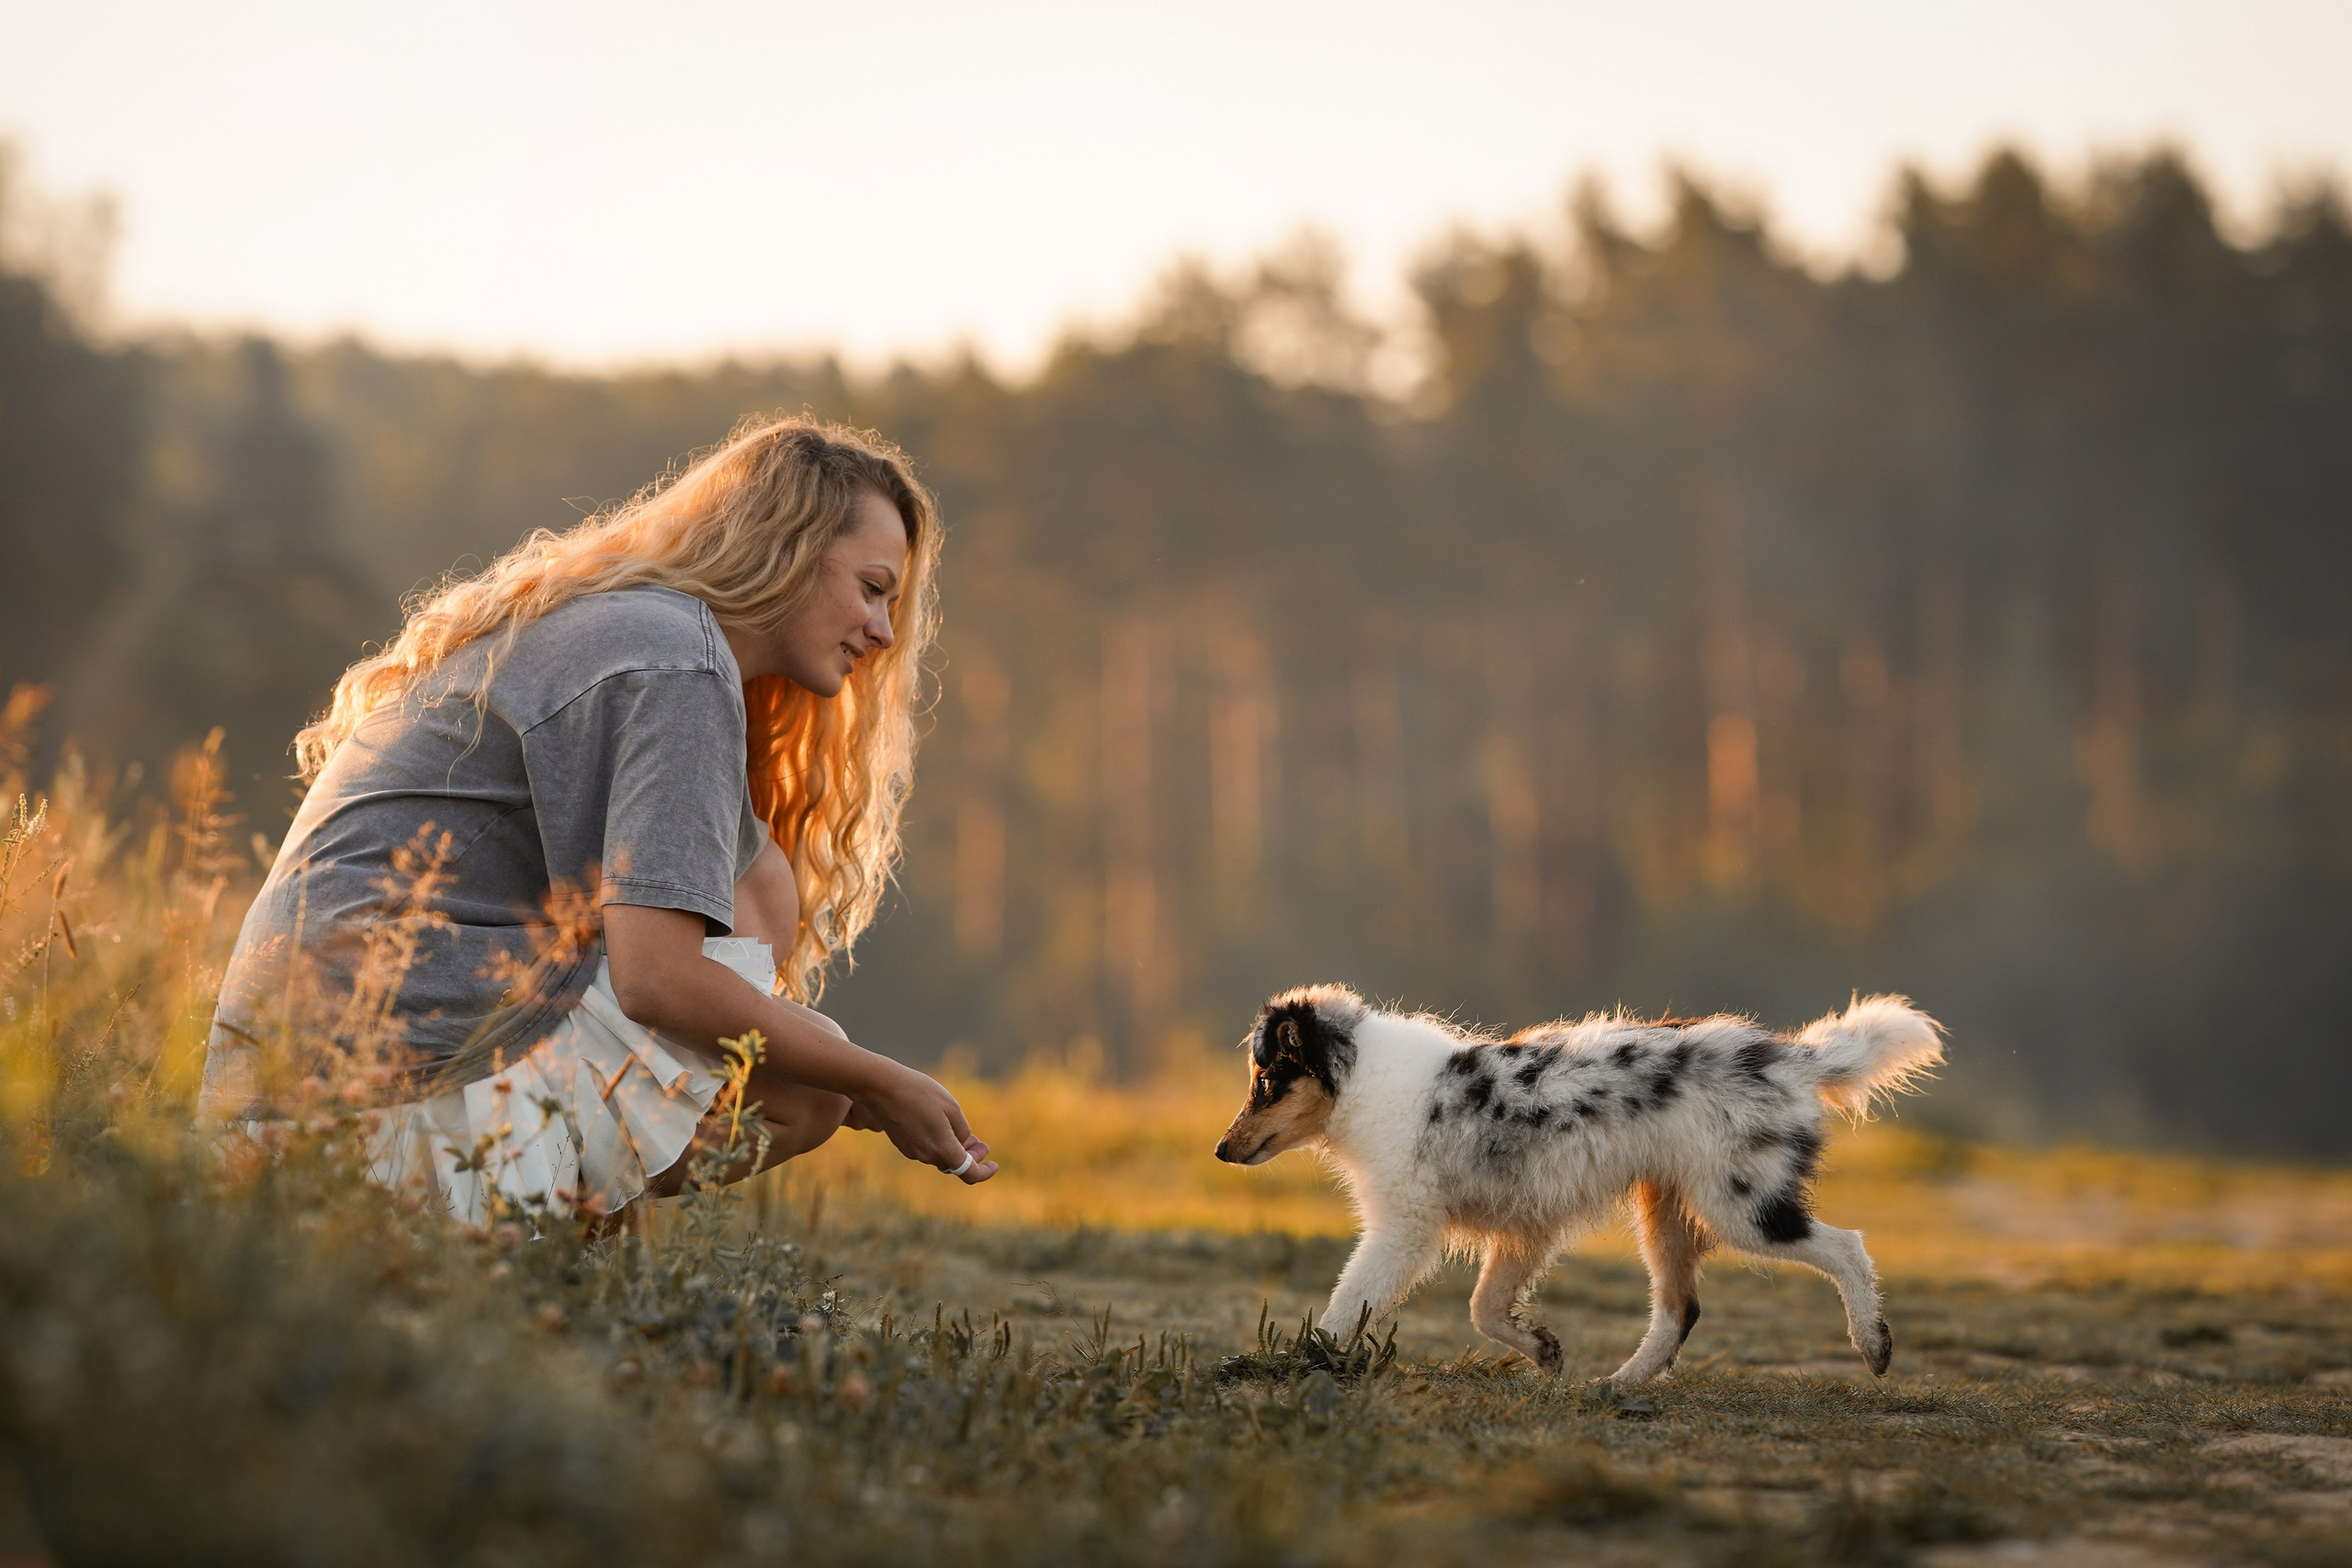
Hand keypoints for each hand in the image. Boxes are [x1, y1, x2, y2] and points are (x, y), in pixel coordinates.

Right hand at [850, 1063, 998, 1183]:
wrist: (881, 1087)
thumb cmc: (920, 1093)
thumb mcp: (951, 1108)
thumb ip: (962, 1131)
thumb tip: (962, 1144)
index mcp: (942, 1149)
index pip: (969, 1173)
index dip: (985, 1172)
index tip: (995, 1165)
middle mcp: (927, 1156)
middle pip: (954, 1164)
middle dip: (971, 1156)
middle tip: (982, 1143)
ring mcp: (912, 1152)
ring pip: (940, 1156)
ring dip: (955, 1149)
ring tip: (965, 1133)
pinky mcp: (902, 1144)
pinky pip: (927, 1149)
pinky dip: (939, 1144)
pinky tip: (942, 1128)